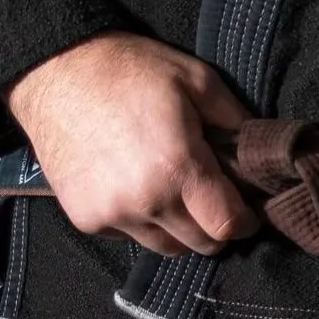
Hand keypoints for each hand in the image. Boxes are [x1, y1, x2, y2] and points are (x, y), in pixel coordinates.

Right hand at [5, 31, 255, 256]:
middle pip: (199, 245)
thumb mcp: (198, 80)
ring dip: (180, 230)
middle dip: (216, 228)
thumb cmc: (132, 70)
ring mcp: (111, 215)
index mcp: (178, 168)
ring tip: (179, 193)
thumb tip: (259, 152)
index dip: (245, 222)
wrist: (59, 73)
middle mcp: (145, 202)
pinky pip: (129, 236)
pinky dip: (143, 223)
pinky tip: (141, 188)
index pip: (226, 226)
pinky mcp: (85, 220)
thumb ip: (235, 120)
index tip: (249, 212)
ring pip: (164, 247)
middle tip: (217, 199)